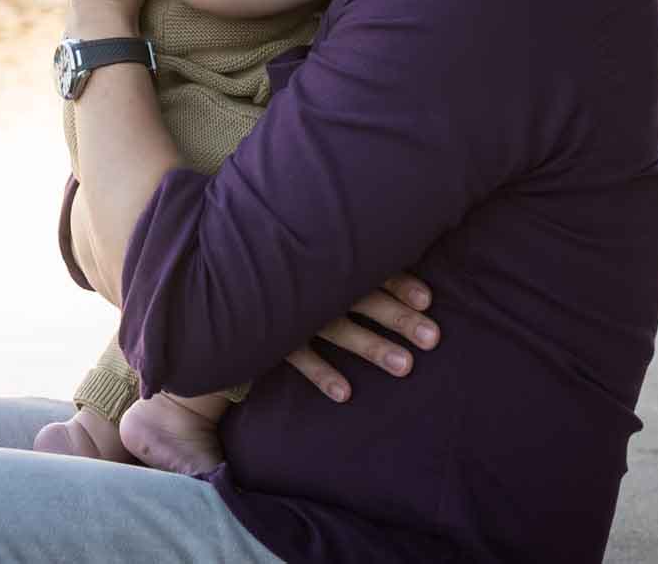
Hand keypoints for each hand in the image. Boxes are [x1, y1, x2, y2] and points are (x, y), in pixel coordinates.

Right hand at [285, 274, 439, 401]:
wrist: (224, 287)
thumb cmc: (290, 276)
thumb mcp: (320, 265)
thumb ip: (354, 266)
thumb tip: (409, 282)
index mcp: (331, 262)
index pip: (370, 269)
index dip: (400, 284)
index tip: (428, 301)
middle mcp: (315, 284)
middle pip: (363, 298)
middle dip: (398, 318)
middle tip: (433, 338)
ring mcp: (293, 310)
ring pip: (337, 328)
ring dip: (371, 346)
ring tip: (406, 367)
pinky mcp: (271, 336)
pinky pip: (297, 357)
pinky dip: (321, 374)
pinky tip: (345, 394)